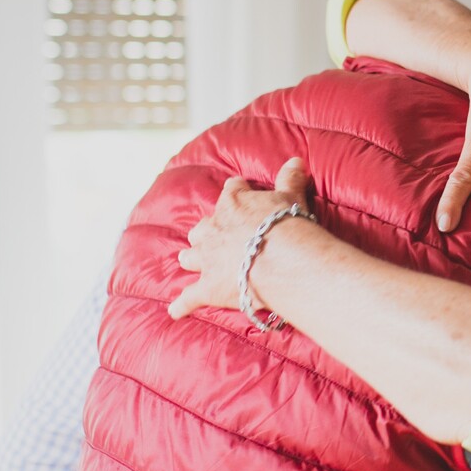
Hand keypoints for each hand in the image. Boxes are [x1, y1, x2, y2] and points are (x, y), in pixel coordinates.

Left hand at [169, 157, 311, 319]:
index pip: (231, 191)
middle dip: (205, 233)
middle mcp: (213, 230)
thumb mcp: (292, 197)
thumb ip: (290, 179)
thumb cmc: (286, 225)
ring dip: (192, 259)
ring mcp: (207, 260)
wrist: (280, 259)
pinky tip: (175, 310)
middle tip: (213, 236)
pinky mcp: (207, 288)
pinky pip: (188, 298)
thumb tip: (296, 160)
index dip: (237, 193)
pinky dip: (182, 305)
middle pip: (202, 229)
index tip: (240, 192)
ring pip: (190, 257)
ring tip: (191, 261)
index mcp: (233, 204)